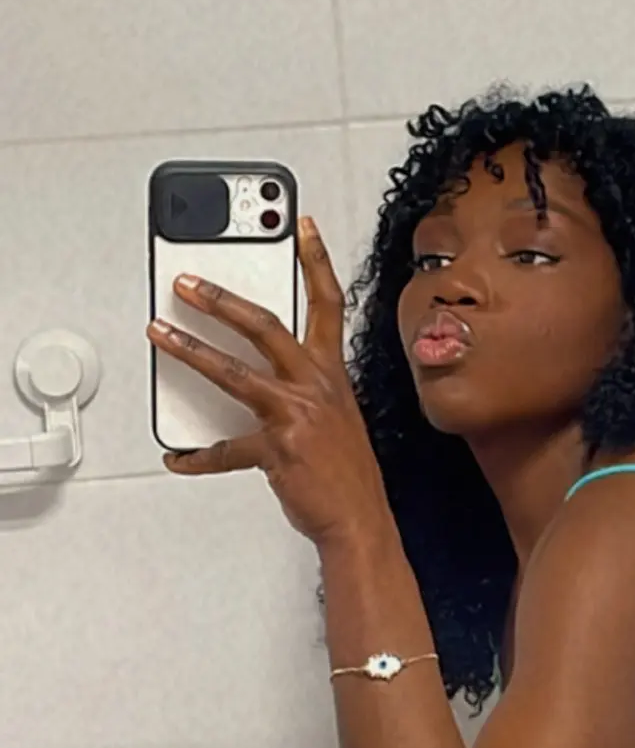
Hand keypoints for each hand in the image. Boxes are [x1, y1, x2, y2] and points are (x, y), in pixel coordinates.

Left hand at [147, 217, 385, 546]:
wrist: (360, 519)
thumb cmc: (349, 473)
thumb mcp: (336, 417)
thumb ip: (306, 389)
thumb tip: (266, 379)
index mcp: (332, 374)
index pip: (328, 304)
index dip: (316, 261)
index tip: (302, 229)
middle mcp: (315, 386)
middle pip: (266, 326)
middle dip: (222, 299)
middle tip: (189, 283)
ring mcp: (295, 415)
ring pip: (235, 371)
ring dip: (191, 348)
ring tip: (160, 333)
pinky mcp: (275, 448)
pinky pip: (224, 449)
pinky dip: (196, 455)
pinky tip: (177, 455)